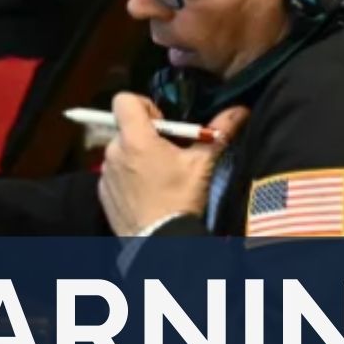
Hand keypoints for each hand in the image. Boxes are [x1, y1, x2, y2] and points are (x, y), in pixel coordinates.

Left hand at [96, 93, 247, 236]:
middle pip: (127, 128)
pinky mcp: (104, 193)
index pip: (125, 100)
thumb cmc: (180, 200)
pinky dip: (129, 176)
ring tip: (161, 176)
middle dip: (147, 135)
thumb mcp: (203, 163)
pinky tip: (149, 192)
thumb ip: (220, 131)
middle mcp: (114, 152)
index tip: (164, 124)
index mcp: (136, 139)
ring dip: (138, 156)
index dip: (145, 106)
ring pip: (122, 151)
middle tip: (170, 153)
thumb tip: (240, 110)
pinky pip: (116, 173)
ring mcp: (106, 174)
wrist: (159, 242)